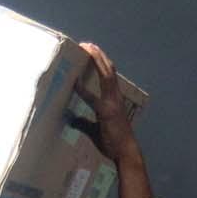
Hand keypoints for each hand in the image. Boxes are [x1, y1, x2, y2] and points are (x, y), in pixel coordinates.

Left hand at [73, 42, 140, 166]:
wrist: (126, 153)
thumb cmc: (114, 144)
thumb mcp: (96, 131)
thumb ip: (84, 123)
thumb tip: (70, 118)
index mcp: (115, 99)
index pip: (109, 76)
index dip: (102, 63)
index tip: (93, 52)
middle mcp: (115, 98)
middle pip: (108, 70)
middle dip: (99, 56)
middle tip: (87, 44)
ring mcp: (112, 103)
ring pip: (106, 76)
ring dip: (97, 60)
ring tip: (88, 48)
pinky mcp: (106, 112)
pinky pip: (93, 97)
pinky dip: (84, 89)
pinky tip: (75, 82)